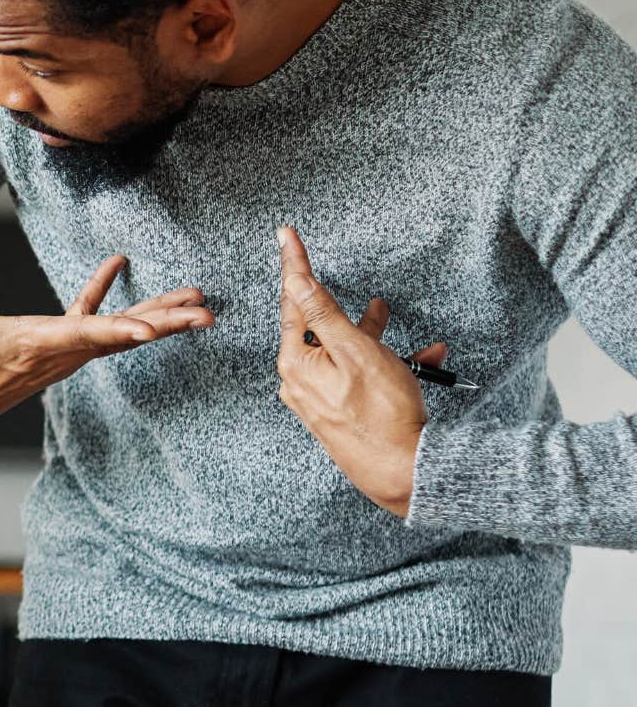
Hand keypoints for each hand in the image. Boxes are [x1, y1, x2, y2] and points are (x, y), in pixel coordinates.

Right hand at [0, 253, 215, 433]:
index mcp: (31, 344)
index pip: (81, 336)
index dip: (117, 330)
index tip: (154, 330)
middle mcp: (56, 352)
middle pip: (118, 337)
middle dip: (163, 325)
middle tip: (206, 315)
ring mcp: (61, 352)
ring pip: (119, 332)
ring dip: (160, 315)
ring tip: (201, 302)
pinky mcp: (56, 345)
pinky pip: (91, 320)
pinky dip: (109, 297)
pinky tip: (120, 265)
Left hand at [276, 227, 449, 516]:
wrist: (403, 473)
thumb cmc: (383, 415)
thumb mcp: (357, 353)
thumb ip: (326, 314)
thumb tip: (297, 281)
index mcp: (296, 363)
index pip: (294, 301)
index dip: (295, 264)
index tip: (286, 233)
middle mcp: (298, 381)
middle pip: (320, 329)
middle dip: (347, 310)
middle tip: (361, 292)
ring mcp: (316, 399)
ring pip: (344, 352)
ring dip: (374, 336)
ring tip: (392, 320)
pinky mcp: (335, 413)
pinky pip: (355, 377)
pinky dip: (385, 365)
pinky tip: (421, 360)